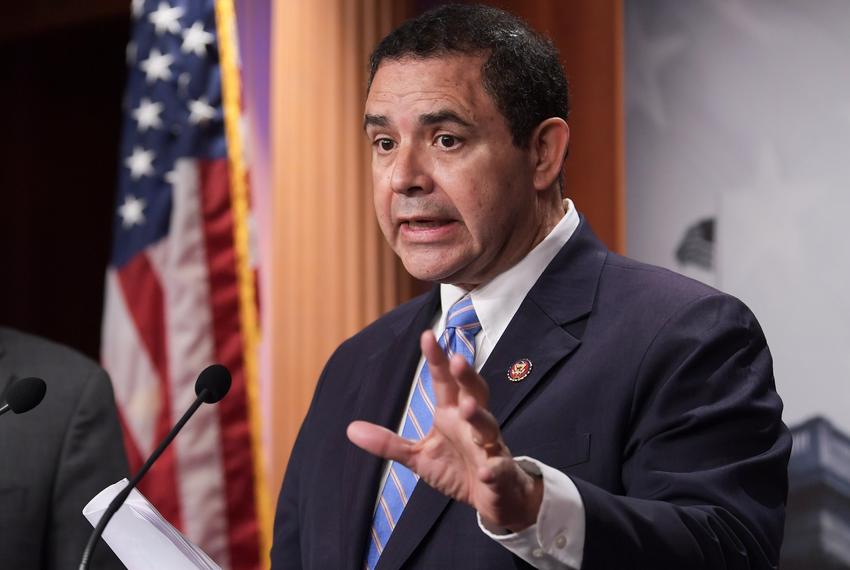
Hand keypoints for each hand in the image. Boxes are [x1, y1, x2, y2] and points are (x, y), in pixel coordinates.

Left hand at [347, 330, 542, 531]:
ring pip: (487, 425)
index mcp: (451, 414)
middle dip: (467, 376)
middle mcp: (472, 424)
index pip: (444, 381)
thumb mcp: (418, 456)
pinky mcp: (500, 473)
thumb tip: (350, 429)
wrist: (493, 496)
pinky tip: (486, 470)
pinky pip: (498, 468)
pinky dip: (494, 468)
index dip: (437, 360)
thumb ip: (388, 443)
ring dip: (479, 416)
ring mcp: (489, 447)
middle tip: (457, 360)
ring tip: (467, 407)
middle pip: (474, 392)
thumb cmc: (456, 468)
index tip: (427, 336)